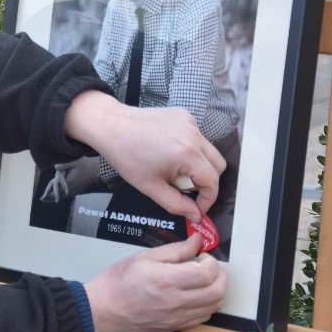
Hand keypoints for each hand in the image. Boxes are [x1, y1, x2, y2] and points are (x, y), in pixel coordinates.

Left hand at [40, 157, 100, 202]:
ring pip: (65, 196)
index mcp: (69, 182)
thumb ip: (64, 165)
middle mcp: (72, 188)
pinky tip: (62, 197)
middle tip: (43, 200)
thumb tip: (55, 167)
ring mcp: (77, 190)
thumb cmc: (86, 164)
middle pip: (60, 196)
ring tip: (50, 200)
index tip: (42, 198)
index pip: (57, 191)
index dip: (49, 195)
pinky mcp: (80, 190)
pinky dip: (64, 197)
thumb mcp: (75, 162)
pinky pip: (70, 195)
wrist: (97, 170)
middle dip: (51, 198)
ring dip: (57, 198)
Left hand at [63, 90, 225, 222]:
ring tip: (174, 169)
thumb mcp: (150, 187)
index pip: (212, 181)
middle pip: (218, 165)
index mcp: (186, 153)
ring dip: (198, 165)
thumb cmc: (126, 154)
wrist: (112, 127)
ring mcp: (190, 122)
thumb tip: (195, 216)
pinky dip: (190, 149)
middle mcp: (193, 135)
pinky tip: (169, 152)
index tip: (198, 207)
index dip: (208, 199)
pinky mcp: (185, 115)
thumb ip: (176, 204)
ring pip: (209, 151)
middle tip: (186, 189)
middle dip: (207, 182)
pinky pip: (198, 137)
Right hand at [84, 235, 226, 331]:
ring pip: (215, 306)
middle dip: (219, 275)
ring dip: (215, 289)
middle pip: (217, 292)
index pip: (206, 273)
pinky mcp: (176, 327)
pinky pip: (204, 317)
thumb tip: (197, 240)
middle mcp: (176, 302)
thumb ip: (175, 249)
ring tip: (200, 279)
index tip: (202, 254)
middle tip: (206, 266)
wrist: (104, 309)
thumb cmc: (119, 280)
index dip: (211, 261)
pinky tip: (194, 294)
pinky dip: (207, 303)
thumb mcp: (144, 256)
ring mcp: (177, 318)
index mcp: (166, 280)